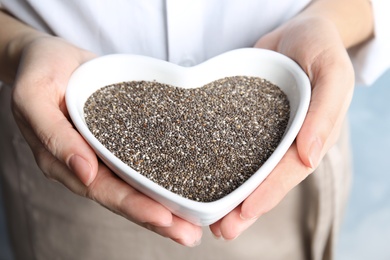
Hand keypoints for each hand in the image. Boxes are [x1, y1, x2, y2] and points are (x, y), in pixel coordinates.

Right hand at [11, 36, 201, 246]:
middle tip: (189, 233)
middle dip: (157, 217)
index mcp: (66, 161)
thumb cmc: (39, 72)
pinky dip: (163, 177)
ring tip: (195, 222)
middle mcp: (89, 164)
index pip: (103, 190)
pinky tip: (186, 186)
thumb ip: (54, 135)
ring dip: (165, 205)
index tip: (165, 218)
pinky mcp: (122, 139)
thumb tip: (85, 171)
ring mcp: (107, 153)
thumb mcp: (33, 97)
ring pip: (137, 185)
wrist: (51, 57)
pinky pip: (143, 161)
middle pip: (125, 197)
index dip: (133, 206)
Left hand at [209, 16, 354, 238]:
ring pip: (250, 170)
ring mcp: (268, 133)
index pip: (287, 171)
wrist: (299, 32)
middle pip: (266, 179)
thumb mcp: (332, 72)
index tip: (241, 214)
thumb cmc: (320, 48)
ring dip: (232, 195)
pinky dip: (223, 166)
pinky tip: (205, 179)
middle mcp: (289, 141)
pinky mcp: (249, 122)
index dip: (266, 194)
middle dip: (245, 207)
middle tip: (221, 230)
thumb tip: (310, 156)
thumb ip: (325, 111)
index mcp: (312, 137)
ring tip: (210, 219)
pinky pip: (236, 146)